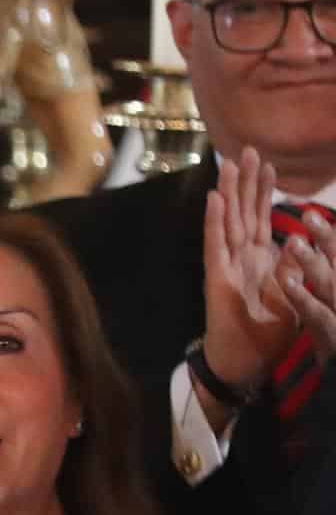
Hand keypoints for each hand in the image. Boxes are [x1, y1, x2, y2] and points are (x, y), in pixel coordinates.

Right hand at [201, 148, 296, 395]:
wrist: (244, 364)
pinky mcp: (217, 278)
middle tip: (248, 150)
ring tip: (229, 163)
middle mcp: (241, 258)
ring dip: (229, 192)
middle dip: (247, 181)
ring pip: (229, 221)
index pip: (262, 218)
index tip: (269, 165)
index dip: (264, 192)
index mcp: (260, 261)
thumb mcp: (292, 295)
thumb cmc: (266, 335)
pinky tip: (214, 199)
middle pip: (244, 212)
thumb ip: (293, 267)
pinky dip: (214, 222)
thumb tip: (301, 240)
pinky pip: (215, 245)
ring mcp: (226, 266)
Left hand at [280, 208, 335, 364]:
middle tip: (310, 215)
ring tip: (294, 239)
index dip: (331, 237)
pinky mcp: (334, 341)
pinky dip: (304, 298)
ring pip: (329, 285)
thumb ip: (332, 281)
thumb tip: (322, 257)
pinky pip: (317, 316)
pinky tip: (289, 283)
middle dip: (327, 239)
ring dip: (311, 262)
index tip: (317, 213)